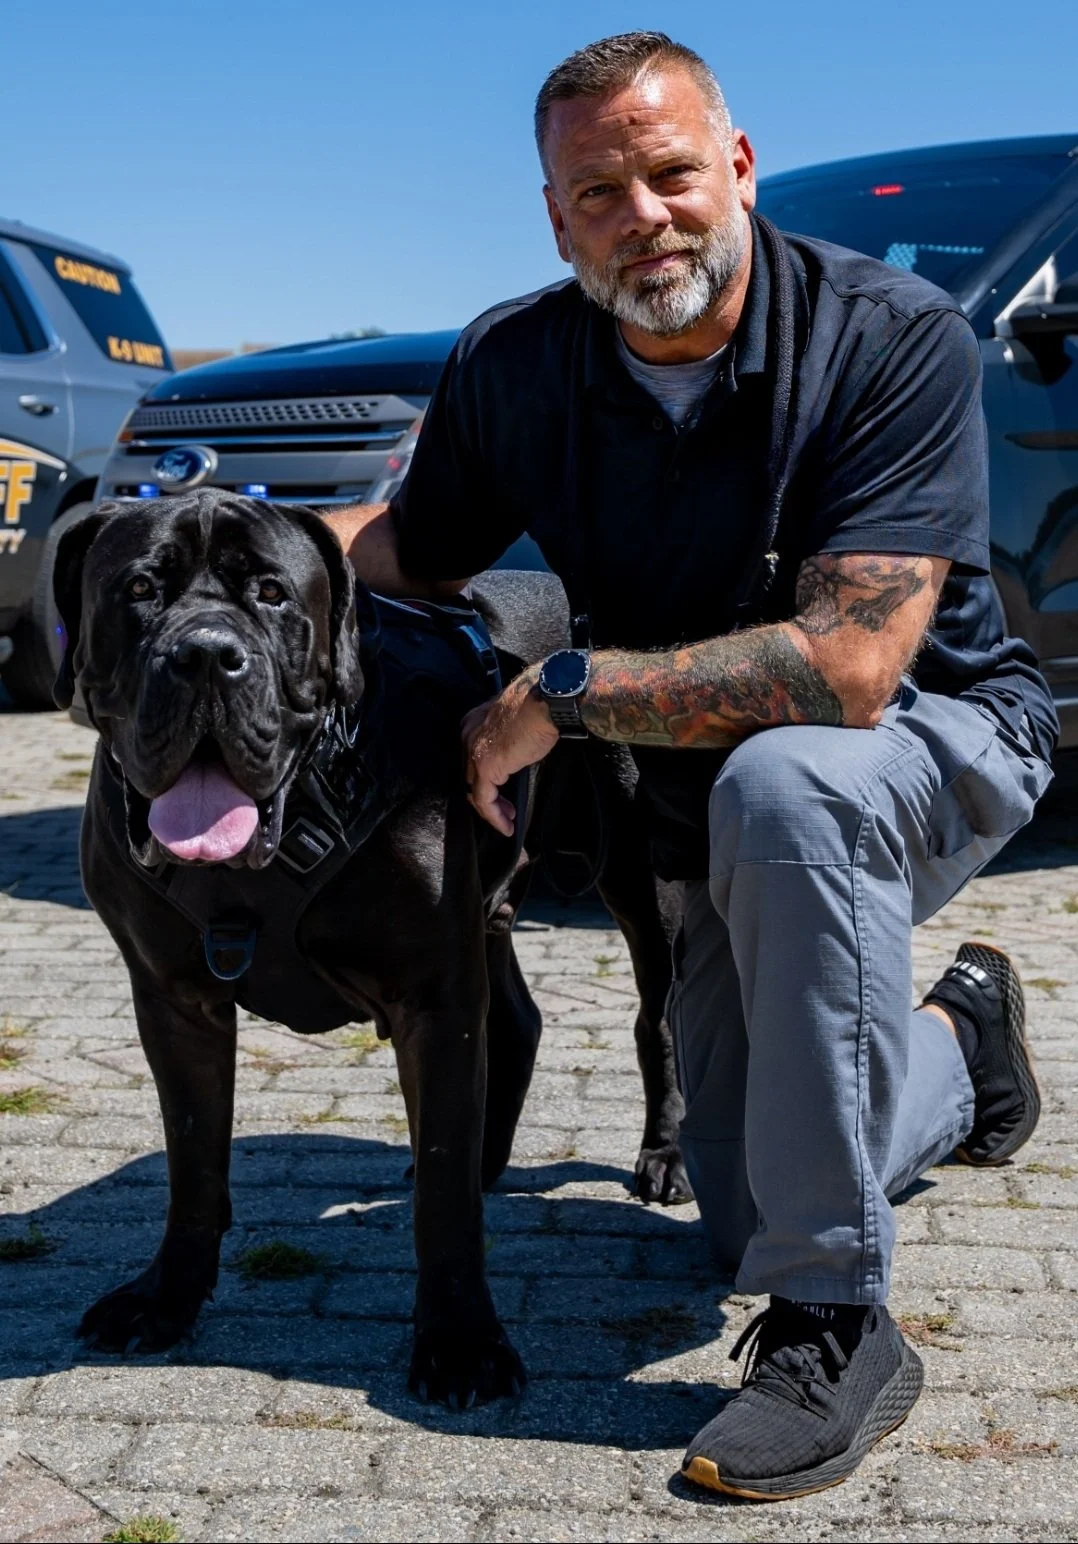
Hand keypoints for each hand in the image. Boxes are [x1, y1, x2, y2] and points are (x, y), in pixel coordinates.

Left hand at [463, 671, 558, 834]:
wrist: (545, 701)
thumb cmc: (539, 707)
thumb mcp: (516, 724)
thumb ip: (507, 740)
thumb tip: (515, 755)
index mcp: (473, 723)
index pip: (472, 758)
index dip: (484, 778)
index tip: (501, 790)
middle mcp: (467, 736)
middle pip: (470, 775)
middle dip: (487, 796)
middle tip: (505, 810)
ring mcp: (473, 752)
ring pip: (474, 790)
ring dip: (491, 810)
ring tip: (506, 821)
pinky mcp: (485, 768)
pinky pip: (484, 800)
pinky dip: (494, 816)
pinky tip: (506, 825)